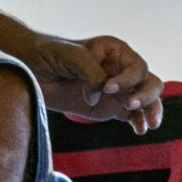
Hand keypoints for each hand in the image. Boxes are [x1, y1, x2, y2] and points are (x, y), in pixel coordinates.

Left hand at [29, 33, 163, 133]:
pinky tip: (139, 129)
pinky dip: (138, 121)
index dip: (127, 79)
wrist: (30, 70)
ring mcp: (117, 90)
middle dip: (146, 95)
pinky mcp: (109, 108)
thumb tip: (101, 94)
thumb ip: (90, 71)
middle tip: (130, 105)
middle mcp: (121, 70)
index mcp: (115, 51)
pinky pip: (131, 115)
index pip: (136, 66)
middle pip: (149, 82)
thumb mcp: (69, 55)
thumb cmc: (49, 54)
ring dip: (150, 110)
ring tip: (148, 124)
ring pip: (145, 100)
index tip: (107, 88)